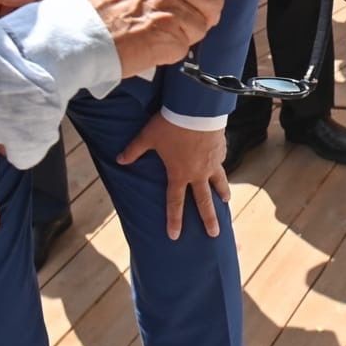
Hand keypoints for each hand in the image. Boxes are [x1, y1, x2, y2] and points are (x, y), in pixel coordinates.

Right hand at [74, 0, 223, 77]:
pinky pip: (184, 48)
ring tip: (154, 39)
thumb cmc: (90, 11)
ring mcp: (167, 6)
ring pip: (200, 27)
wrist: (68, 35)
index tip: (202, 5)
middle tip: (190, 27)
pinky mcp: (166, 34)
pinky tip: (148, 49)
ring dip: (183, 38)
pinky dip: (170, 53)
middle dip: (206, 15)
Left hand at [116, 111, 229, 238]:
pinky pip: (221, 162)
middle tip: (214, 234)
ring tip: (225, 201)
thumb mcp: (148, 137)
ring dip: (222, 193)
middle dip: (209, 219)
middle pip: (204, 201)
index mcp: (179, 174)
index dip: (174, 220)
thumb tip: (119, 159)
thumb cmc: (170, 125)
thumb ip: (134, 150)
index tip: (175, 236)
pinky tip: (221, 164)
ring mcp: (212, 162)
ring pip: (219, 182)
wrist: (197, 109)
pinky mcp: (221, 149)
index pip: (175, 203)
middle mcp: (198, 173)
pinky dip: (220, 166)